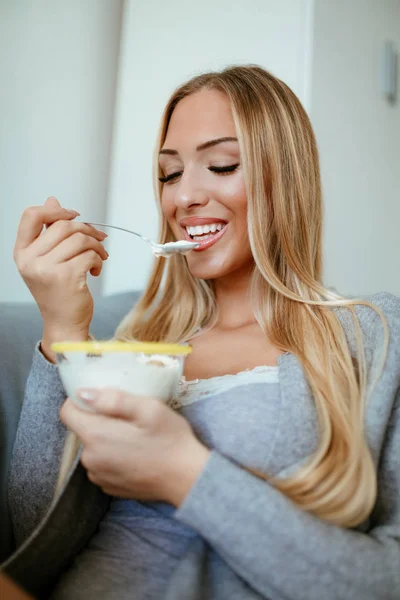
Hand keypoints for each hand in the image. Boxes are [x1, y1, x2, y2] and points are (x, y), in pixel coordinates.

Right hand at [13, 197, 108, 360]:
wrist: (64, 324)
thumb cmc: (57, 291)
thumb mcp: (47, 260)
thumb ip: (48, 231)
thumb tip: (53, 200)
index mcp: (22, 252)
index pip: (31, 215)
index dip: (55, 210)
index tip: (74, 215)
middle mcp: (30, 260)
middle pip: (63, 225)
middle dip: (87, 230)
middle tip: (99, 240)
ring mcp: (47, 269)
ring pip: (80, 239)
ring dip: (96, 246)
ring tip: (99, 257)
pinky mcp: (67, 278)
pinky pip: (90, 255)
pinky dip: (98, 260)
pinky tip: (95, 270)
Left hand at [59, 389, 210, 505]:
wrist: (187, 478)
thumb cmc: (170, 439)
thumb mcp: (148, 408)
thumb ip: (113, 399)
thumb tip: (83, 393)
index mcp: (96, 436)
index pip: (67, 412)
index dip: (82, 400)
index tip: (104, 398)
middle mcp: (90, 459)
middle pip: (83, 429)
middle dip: (100, 419)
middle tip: (130, 417)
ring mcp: (99, 476)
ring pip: (94, 446)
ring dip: (108, 438)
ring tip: (136, 436)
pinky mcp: (109, 487)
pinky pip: (103, 463)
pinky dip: (115, 455)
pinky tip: (137, 454)